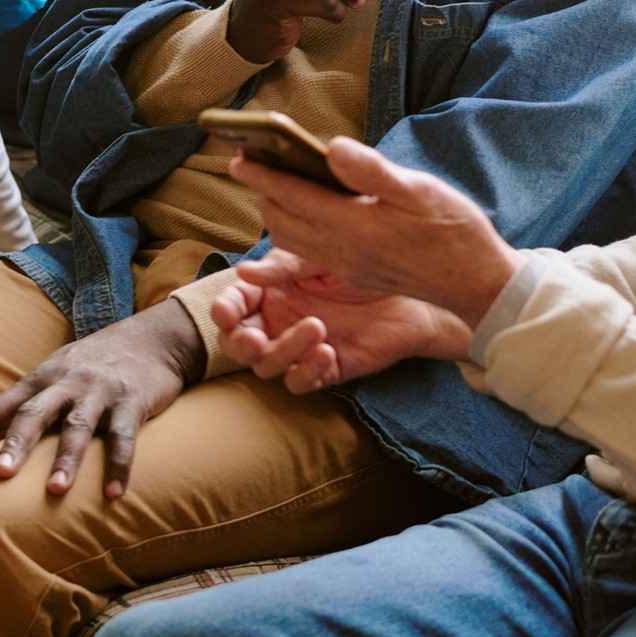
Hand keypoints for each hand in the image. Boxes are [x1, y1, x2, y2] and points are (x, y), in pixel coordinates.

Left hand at [0, 301, 203, 499]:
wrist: (152, 338)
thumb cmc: (94, 364)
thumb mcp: (57, 374)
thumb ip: (28, 405)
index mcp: (39, 379)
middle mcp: (65, 383)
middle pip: (33, 414)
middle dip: (15, 445)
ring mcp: (98, 391)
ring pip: (77, 426)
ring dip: (66, 459)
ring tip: (55, 490)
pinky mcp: (132, 401)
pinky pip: (124, 437)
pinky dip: (120, 466)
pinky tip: (115, 494)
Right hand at [211, 249, 469, 392]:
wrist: (412, 285)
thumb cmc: (363, 262)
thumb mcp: (317, 254)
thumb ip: (283, 265)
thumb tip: (243, 271)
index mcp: (270, 290)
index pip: (232, 304)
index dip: (223, 310)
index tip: (227, 311)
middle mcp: (279, 321)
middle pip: (239, 344)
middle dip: (240, 343)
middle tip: (256, 339)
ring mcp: (300, 347)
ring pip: (268, 365)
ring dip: (283, 351)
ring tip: (317, 327)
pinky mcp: (327, 368)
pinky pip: (301, 382)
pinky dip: (307, 372)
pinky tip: (327, 352)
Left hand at [229, 137, 520, 327]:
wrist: (476, 283)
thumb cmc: (454, 230)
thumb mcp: (419, 190)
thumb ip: (371, 171)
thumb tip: (330, 149)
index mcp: (355, 225)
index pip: (293, 196)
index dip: (263, 175)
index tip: (239, 156)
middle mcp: (343, 250)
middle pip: (283, 221)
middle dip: (262, 192)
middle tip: (251, 164)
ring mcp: (348, 266)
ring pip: (292, 240)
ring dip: (275, 213)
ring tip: (272, 184)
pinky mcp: (357, 273)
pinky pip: (309, 252)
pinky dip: (294, 229)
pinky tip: (305, 211)